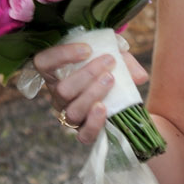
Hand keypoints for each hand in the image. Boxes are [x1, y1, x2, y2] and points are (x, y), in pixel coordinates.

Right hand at [34, 38, 148, 148]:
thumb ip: (125, 61)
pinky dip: (94, 123)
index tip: (87, 49)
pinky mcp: (83, 131)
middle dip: (87, 75)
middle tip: (109, 62)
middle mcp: (58, 95)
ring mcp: (69, 114)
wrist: (115, 90)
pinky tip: (105, 109)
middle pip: (62, 90)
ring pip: (73, 111)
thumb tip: (140, 77)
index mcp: (55, 72)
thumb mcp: (112, 55)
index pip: (43, 62)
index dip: (61, 55)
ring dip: (93, 94)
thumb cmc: (106, 66)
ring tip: (111, 80)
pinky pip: (84, 135)